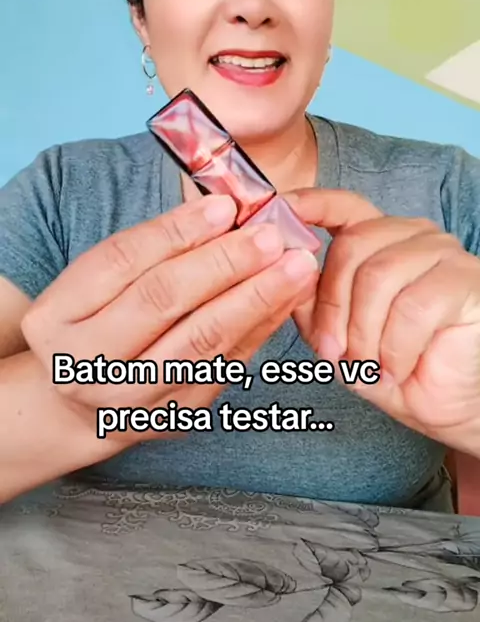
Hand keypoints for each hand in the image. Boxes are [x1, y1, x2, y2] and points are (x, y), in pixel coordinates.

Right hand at [21, 195, 318, 449]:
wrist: (77, 406)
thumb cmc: (90, 324)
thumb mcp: (93, 283)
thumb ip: (148, 248)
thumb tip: (220, 212)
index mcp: (59, 316)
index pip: (122, 261)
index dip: (176, 231)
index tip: (225, 206)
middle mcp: (91, 362)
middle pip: (163, 301)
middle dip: (224, 264)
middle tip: (272, 236)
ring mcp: (135, 397)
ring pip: (203, 341)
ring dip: (257, 298)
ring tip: (296, 266)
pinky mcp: (176, 415)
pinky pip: (227, 366)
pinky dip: (262, 328)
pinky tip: (288, 298)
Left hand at [286, 188, 479, 456]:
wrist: (450, 407)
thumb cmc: (394, 369)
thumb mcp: (339, 338)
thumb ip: (311, 303)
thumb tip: (280, 271)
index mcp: (379, 240)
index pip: (344, 207)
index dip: (311, 205)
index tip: (280, 209)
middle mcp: (411, 236)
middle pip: (351, 246)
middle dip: (332, 307)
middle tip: (331, 354)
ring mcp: (442, 253)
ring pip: (378, 276)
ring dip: (363, 334)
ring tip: (368, 368)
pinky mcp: (466, 280)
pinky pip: (413, 307)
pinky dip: (395, 349)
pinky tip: (396, 370)